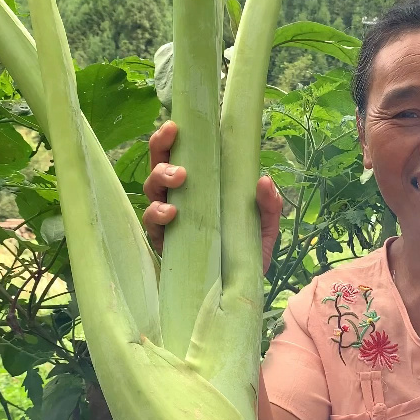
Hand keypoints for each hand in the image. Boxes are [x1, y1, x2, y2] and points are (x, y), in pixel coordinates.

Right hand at [143, 120, 282, 273]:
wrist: (239, 293)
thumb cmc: (246, 253)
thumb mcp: (265, 228)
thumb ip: (268, 206)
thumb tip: (264, 180)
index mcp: (198, 189)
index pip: (178, 156)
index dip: (169, 139)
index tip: (176, 126)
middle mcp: (177, 202)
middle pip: (157, 169)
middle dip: (161, 155)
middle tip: (180, 159)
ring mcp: (167, 224)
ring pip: (150, 194)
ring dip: (160, 181)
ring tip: (179, 181)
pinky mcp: (163, 246)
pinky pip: (151, 227)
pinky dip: (158, 216)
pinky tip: (172, 214)